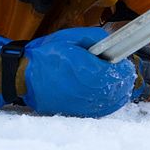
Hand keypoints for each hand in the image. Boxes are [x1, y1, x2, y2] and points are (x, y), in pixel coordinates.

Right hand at [0, 27, 134, 116]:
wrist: (24, 78)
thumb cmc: (45, 55)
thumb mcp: (69, 37)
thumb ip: (94, 37)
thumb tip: (111, 42)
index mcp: (89, 71)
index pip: (121, 72)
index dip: (124, 64)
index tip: (121, 57)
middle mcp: (90, 92)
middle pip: (121, 87)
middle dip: (122, 75)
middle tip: (117, 65)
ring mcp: (86, 105)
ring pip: (115, 100)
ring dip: (118, 88)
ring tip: (111, 77)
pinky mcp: (80, 112)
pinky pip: (104, 108)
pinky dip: (109, 99)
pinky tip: (103, 89)